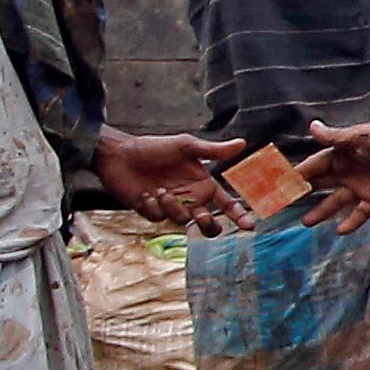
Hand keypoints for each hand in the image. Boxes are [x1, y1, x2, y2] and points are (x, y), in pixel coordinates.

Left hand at [97, 130, 246, 232]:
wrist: (119, 155)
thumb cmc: (154, 147)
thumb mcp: (185, 146)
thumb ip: (213, 150)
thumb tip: (241, 143)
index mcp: (203, 185)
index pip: (226, 204)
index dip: (238, 216)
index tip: (249, 226)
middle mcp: (190, 198)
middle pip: (208, 223)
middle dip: (208, 224)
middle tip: (202, 215)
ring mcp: (171, 206)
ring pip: (182, 221)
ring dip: (172, 206)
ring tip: (159, 190)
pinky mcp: (152, 211)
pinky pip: (159, 218)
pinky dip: (153, 207)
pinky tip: (145, 194)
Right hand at [293, 120, 369, 232]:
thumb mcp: (362, 137)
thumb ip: (337, 137)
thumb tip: (312, 127)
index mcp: (340, 155)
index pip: (312, 167)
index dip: (296, 175)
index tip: (276, 185)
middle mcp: (346, 172)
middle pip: (319, 185)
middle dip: (302, 195)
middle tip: (282, 207)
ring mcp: (360, 186)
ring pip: (335, 202)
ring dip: (322, 212)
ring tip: (306, 223)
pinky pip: (360, 212)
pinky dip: (352, 221)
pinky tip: (340, 231)